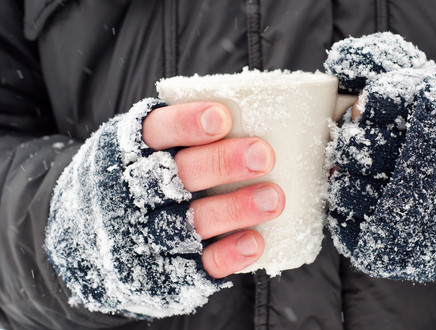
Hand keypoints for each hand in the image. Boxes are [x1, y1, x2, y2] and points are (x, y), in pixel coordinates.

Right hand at [142, 102, 284, 277]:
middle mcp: (135, 193)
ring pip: (192, 221)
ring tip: (273, 198)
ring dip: (235, 209)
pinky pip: (198, 264)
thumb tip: (251, 113)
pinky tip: (255, 241)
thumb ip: (183, 135)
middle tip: (263, 155)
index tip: (222, 118)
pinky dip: (227, 254)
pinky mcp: (166, 269)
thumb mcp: (144, 149)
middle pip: (178, 176)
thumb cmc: (140, 179)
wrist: (92, 242)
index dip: (186, 124)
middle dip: (222, 164)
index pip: (155, 132)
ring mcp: (149, 234)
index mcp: (131, 152)